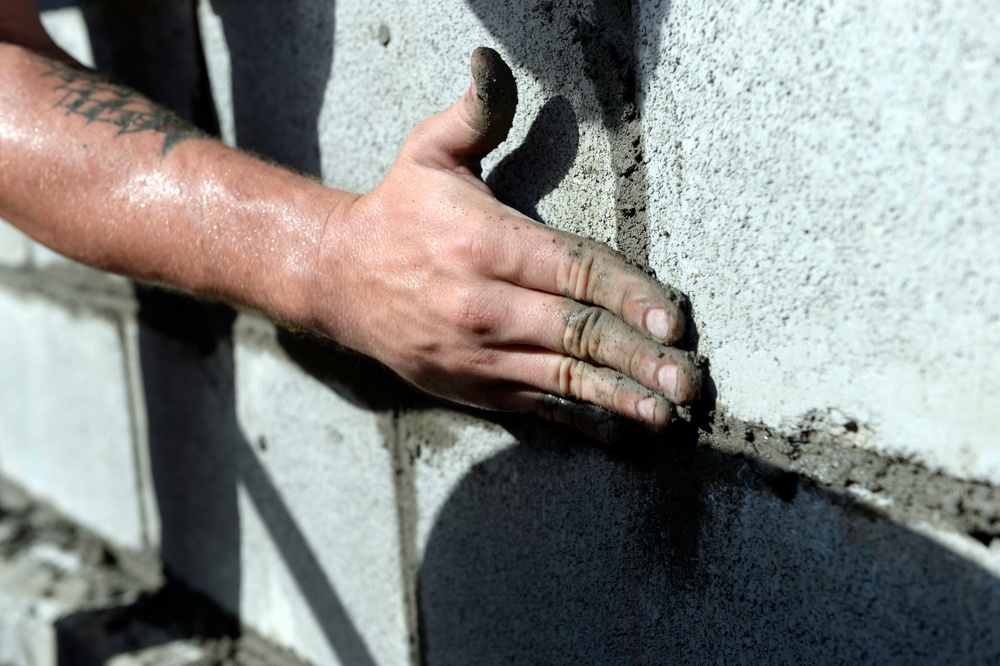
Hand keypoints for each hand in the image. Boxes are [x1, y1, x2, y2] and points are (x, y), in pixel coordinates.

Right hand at [312, 48, 700, 441]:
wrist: (336, 281)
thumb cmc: (396, 213)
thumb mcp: (428, 153)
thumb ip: (475, 114)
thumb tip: (492, 61)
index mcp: (485, 243)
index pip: (575, 269)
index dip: (629, 294)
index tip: (673, 317)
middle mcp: (484, 303)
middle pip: (576, 332)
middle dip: (637, 356)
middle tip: (687, 377)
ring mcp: (477, 352)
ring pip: (562, 378)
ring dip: (620, 398)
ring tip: (665, 414)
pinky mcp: (471, 385)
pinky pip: (536, 406)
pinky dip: (580, 420)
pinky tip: (620, 432)